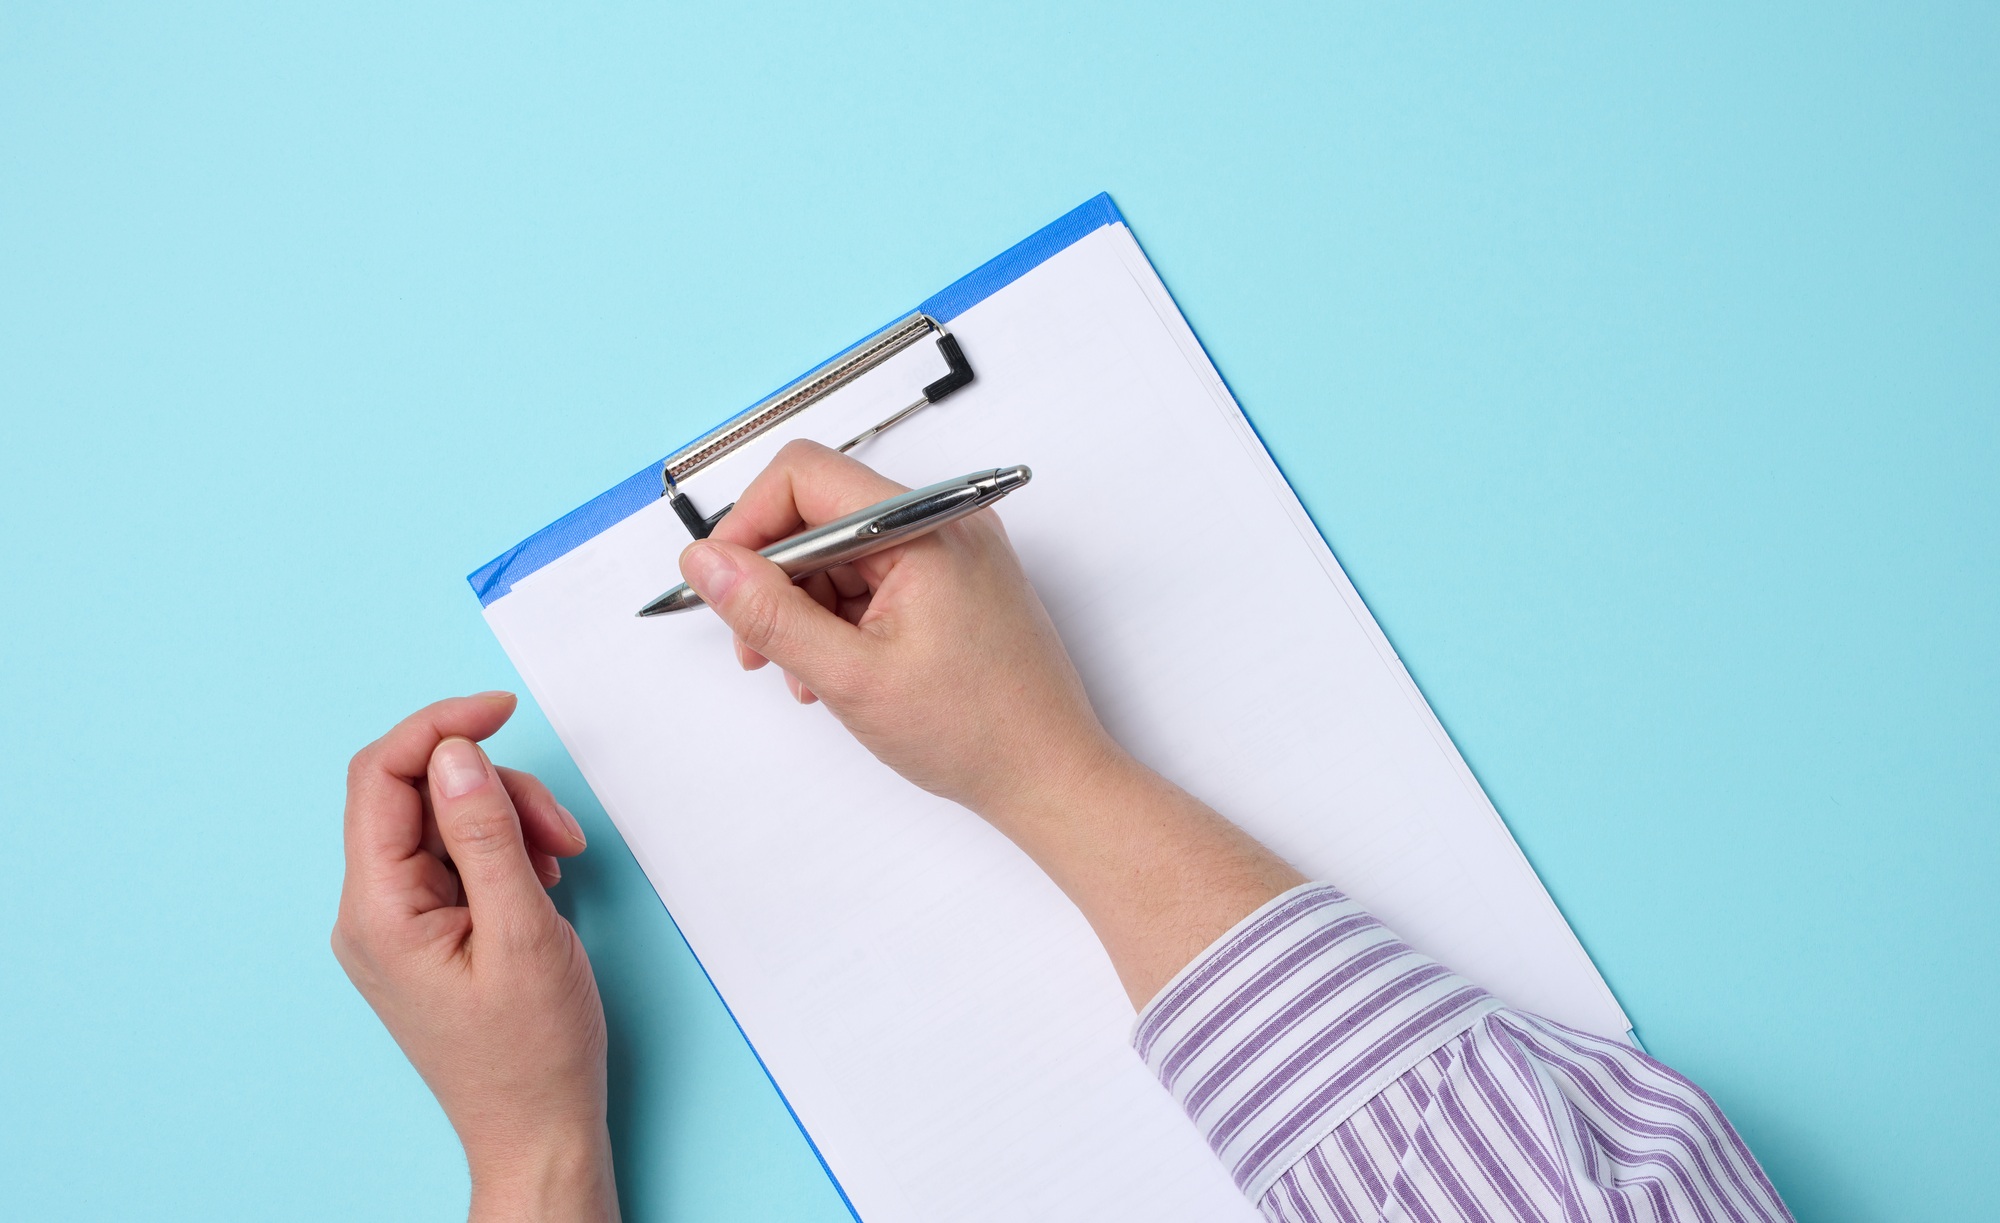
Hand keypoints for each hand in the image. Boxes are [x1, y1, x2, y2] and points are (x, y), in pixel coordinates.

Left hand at [332, 693, 618, 1222]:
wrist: (538, 1129)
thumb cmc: (533, 1051)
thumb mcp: (524, 930)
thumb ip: (486, 834)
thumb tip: (456, 753)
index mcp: (378, 911)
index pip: (383, 777)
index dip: (441, 727)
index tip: (502, 709)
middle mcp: (370, 912)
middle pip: (416, 795)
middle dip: (493, 789)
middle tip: (559, 829)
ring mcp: (395, 924)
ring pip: (442, 823)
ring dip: (507, 821)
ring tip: (561, 863)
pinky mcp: (424, 933)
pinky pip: (454, 859)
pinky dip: (502, 852)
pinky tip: (542, 881)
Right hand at [683, 439, 1120, 819]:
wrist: (1050, 776)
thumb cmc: (976, 732)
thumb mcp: (849, 676)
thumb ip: (769, 613)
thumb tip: (706, 561)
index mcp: (924, 525)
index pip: (805, 475)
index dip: (750, 525)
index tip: (727, 586)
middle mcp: (943, 522)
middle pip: (820, 514)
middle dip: (774, 579)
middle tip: (756, 647)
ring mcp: (952, 552)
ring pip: (841, 553)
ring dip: (804, 609)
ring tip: (805, 677)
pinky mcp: (954, 584)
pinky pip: (874, 580)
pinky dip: (840, 620)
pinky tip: (834, 673)